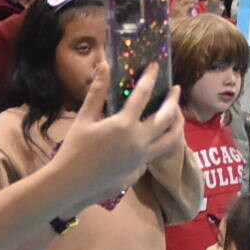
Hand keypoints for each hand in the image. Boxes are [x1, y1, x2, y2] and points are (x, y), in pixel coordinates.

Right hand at [43, 69, 184, 214]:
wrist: (71, 183)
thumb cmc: (74, 149)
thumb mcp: (84, 118)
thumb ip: (97, 92)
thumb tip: (104, 65)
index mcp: (124, 125)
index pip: (143, 94)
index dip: (150, 77)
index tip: (155, 66)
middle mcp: (139, 141)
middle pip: (166, 117)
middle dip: (173, 101)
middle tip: (175, 90)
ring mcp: (142, 157)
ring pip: (171, 139)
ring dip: (177, 124)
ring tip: (177, 114)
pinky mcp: (139, 169)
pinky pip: (158, 152)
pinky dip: (163, 141)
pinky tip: (158, 137)